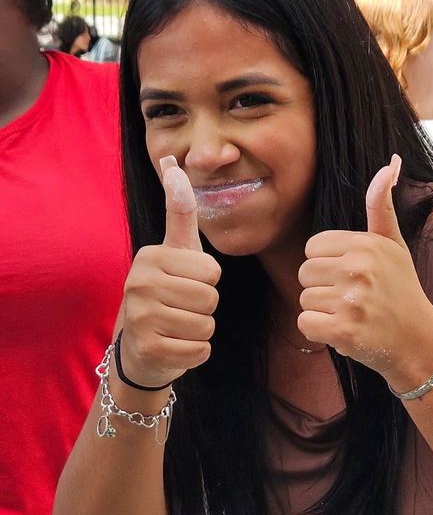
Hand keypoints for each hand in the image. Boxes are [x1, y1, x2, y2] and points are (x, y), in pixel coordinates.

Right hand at [119, 156, 221, 386]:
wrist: (140, 348)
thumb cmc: (167, 292)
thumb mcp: (176, 250)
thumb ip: (179, 210)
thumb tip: (173, 162)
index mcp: (150, 256)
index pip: (212, 270)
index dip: (207, 281)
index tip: (185, 282)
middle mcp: (139, 284)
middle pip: (210, 299)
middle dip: (205, 308)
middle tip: (182, 308)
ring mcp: (140, 319)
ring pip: (207, 326)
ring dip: (201, 331)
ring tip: (178, 326)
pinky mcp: (148, 350)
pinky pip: (200, 351)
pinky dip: (196, 353)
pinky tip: (176, 346)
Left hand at [297, 155, 432, 387]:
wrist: (418, 341)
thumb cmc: (401, 290)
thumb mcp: (394, 244)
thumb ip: (381, 205)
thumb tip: (391, 162)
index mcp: (367, 244)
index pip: (312, 247)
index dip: (327, 264)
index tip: (352, 277)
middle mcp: (360, 269)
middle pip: (305, 272)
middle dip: (322, 288)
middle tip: (353, 298)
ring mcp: (352, 300)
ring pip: (304, 299)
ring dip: (322, 311)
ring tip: (352, 314)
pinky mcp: (344, 330)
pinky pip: (305, 323)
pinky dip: (319, 331)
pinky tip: (344, 331)